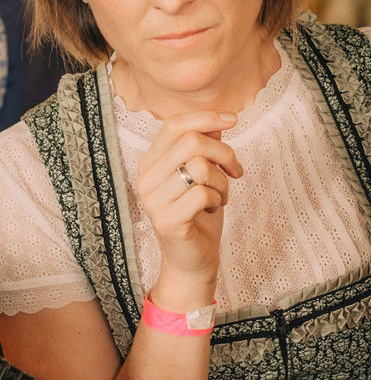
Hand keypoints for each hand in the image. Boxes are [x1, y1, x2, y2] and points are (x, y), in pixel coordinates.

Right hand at [136, 110, 241, 300]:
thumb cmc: (198, 215)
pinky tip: (213, 209)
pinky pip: (203, 193)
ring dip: (222, 181)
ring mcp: (153, 201)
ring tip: (220, 195)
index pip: (173, 125)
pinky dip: (218, 198)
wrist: (192, 261)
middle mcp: (145, 180)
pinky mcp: (168, 221)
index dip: (205, 117)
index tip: (233, 120)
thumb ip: (204, 146)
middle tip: (234, 171)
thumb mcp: (203, 174)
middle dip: (224, 153)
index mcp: (149, 164)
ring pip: (200, 166)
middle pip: (192, 142)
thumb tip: (218, 119)